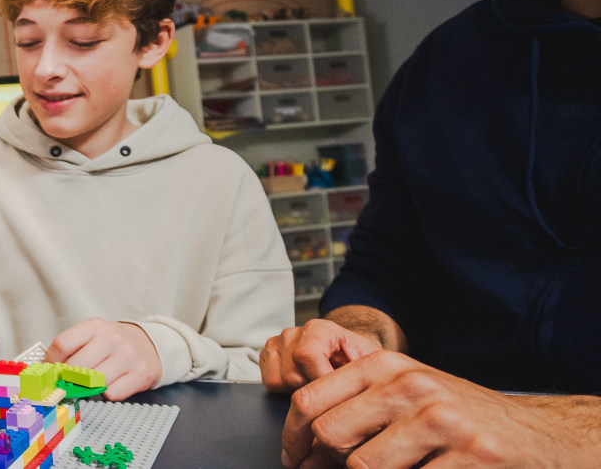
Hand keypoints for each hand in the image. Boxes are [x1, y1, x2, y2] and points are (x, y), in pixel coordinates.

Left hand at [43, 318, 161, 400]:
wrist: (150, 345)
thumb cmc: (113, 344)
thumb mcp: (92, 335)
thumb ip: (71, 348)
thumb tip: (47, 369)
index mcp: (95, 326)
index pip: (62, 344)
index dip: (51, 361)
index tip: (51, 369)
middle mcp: (112, 339)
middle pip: (76, 367)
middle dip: (68, 378)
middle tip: (67, 381)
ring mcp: (128, 357)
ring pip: (94, 382)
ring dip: (88, 387)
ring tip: (92, 381)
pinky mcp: (141, 374)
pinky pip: (112, 393)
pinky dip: (106, 393)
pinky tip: (110, 384)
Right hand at [260, 318, 381, 393]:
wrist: (348, 356)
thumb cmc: (358, 361)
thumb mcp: (369, 366)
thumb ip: (358, 374)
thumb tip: (348, 395)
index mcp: (320, 329)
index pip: (307, 356)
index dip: (321, 381)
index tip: (337, 393)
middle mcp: (294, 333)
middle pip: (292, 374)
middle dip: (312, 390)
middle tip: (330, 391)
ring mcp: (277, 343)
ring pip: (278, 380)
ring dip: (297, 390)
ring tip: (316, 386)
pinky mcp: (267, 356)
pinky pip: (269, 382)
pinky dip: (285, 390)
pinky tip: (303, 385)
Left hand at [282, 350, 600, 468]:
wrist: (530, 434)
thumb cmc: (456, 415)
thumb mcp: (403, 392)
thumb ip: (354, 403)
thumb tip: (302, 441)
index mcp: (384, 366)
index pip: (309, 400)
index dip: (293, 438)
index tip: (294, 459)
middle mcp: (410, 386)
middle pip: (330, 435)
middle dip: (327, 464)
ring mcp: (442, 419)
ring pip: (364, 466)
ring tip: (394, 468)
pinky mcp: (472, 454)